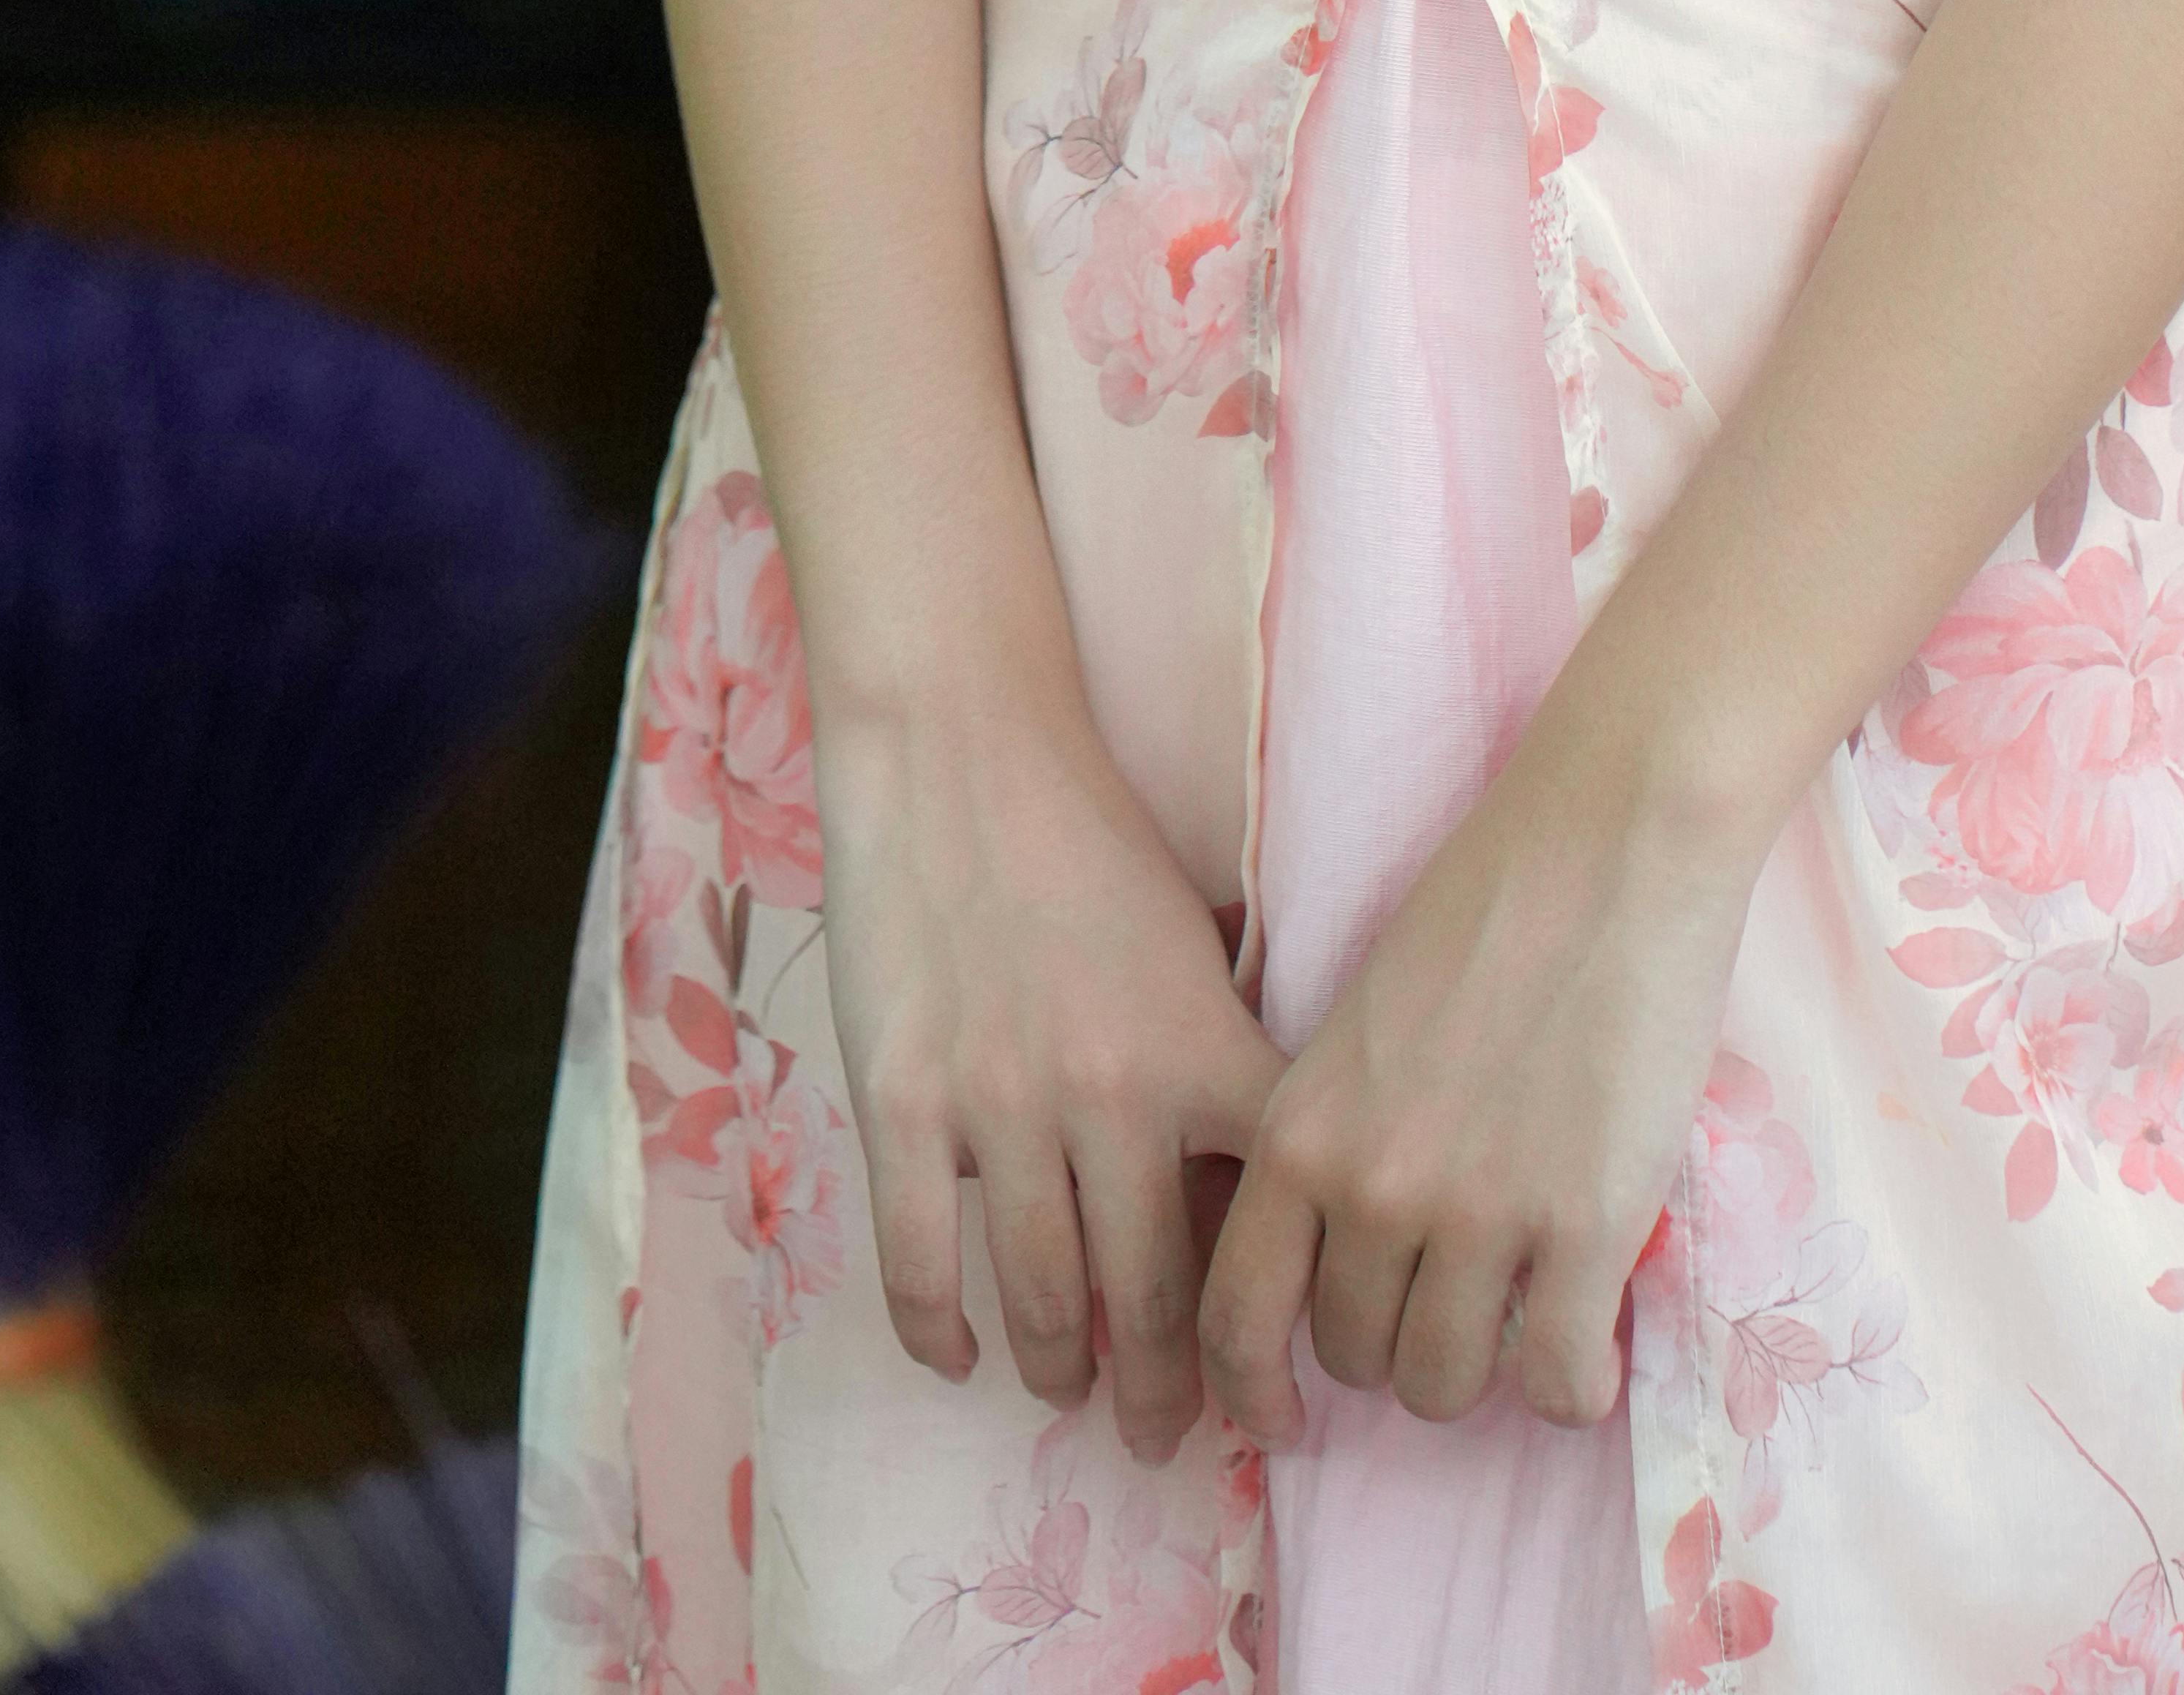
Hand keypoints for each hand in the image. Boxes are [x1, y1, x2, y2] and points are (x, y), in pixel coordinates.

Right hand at [817, 678, 1283, 1467]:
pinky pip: (921, 1263)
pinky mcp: (903, 1103)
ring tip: (1069, 1392)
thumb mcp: (1196, 948)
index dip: (1272, 1341)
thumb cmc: (1091, 839)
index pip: (1259, 1235)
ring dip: (1058, 1369)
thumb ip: (1221, 1063)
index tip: (1280, 1402)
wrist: (961, 747)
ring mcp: (1000, 1105)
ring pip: (1038, 1299)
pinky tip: (960, 1356)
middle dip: (1164, 1395)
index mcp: (1201, 1052)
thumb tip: (1256, 1188)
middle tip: (1168, 1436)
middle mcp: (1110, 1094)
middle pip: (1149, 1302)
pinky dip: (941, 1333)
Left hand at [1197, 707, 1763, 1449]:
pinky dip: (1575, 1381)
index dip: (1254, 1393)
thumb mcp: (1358, 1025)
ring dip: (1485, 1366)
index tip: (1287, 1419)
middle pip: (1354, 1359)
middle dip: (1397, 1345)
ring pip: (1448, 1386)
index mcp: (1300, 1130)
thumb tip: (1334, 1254)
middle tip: (1450, 1293)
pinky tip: (1590, 1332)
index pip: (1233, 1319)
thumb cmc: (1487, 909)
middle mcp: (1372, 1187)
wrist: (1611, 839)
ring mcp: (1478, 1213)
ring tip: (1522, 1302)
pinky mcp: (1585, 1225)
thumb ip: (1333, 1137)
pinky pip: (1561, 1383)